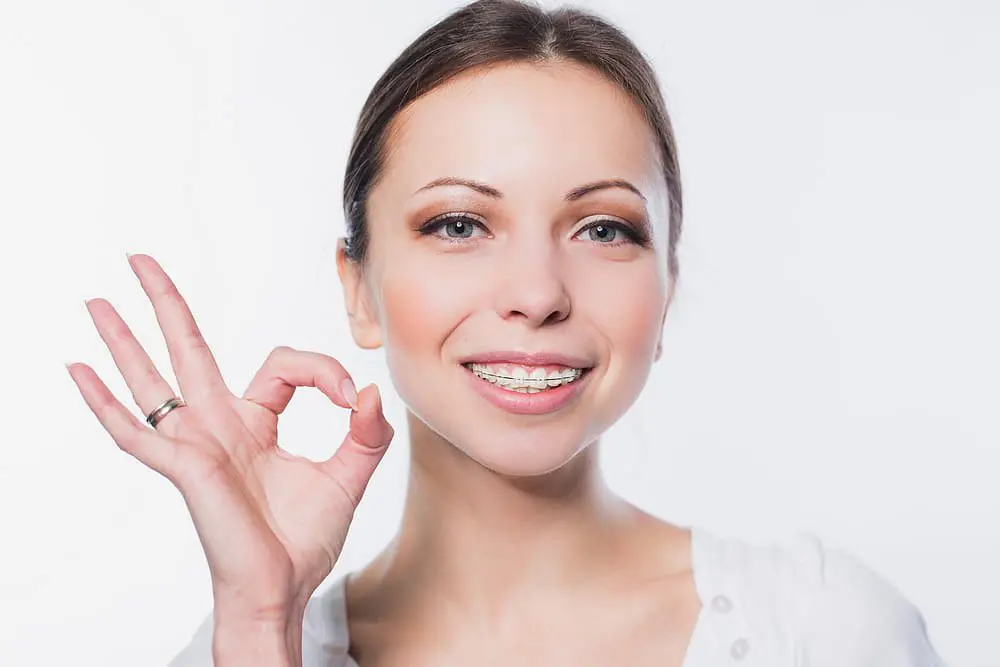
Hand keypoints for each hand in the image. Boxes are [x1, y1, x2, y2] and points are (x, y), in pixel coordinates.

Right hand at [66, 253, 393, 621]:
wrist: (282, 589)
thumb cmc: (303, 540)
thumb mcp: (348, 477)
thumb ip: (366, 435)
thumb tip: (371, 392)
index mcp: (255, 423)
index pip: (282, 365)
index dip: (321, 370)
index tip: (351, 398)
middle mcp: (218, 426)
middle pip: (187, 350)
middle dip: (166, 304)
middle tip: (140, 259)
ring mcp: (196, 445)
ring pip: (152, 380)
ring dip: (124, 340)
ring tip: (96, 301)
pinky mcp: (185, 468)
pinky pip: (136, 433)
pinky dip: (105, 403)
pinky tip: (78, 371)